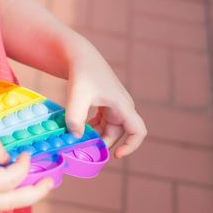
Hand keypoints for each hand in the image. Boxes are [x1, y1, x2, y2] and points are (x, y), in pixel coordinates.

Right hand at [0, 131, 52, 212]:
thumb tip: (8, 159)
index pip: (8, 180)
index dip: (22, 167)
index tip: (25, 153)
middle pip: (14, 202)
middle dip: (36, 192)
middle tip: (50, 182)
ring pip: (5, 204)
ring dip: (21, 191)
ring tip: (34, 180)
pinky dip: (3, 193)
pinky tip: (3, 180)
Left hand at [65, 43, 146, 158]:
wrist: (79, 56)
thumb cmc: (82, 73)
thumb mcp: (77, 96)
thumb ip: (75, 117)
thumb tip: (76, 137)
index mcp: (122, 105)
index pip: (138, 131)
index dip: (131, 146)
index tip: (116, 155)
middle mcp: (122, 107)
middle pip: (117, 134)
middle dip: (102, 144)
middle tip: (83, 150)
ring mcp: (113, 106)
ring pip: (108, 130)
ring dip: (95, 137)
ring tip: (77, 140)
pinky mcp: (104, 105)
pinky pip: (102, 123)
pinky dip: (91, 129)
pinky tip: (77, 130)